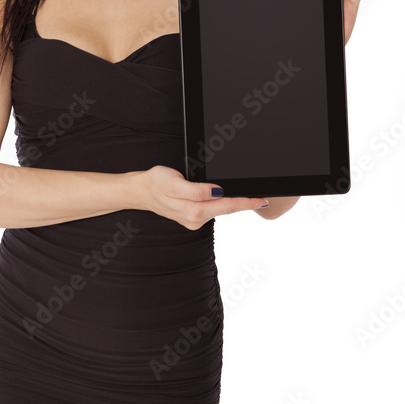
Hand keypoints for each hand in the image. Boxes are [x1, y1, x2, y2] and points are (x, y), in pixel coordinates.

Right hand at [131, 165, 269, 230]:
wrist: (141, 191)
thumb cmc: (156, 183)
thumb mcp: (175, 182)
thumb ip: (197, 190)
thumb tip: (217, 191)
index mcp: (193, 210)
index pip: (226, 205)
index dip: (246, 202)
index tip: (262, 199)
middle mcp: (195, 219)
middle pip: (227, 209)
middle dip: (245, 203)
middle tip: (263, 197)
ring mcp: (194, 220)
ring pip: (220, 210)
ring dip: (234, 204)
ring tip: (250, 197)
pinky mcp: (192, 218)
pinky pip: (212, 210)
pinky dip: (222, 204)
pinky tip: (227, 198)